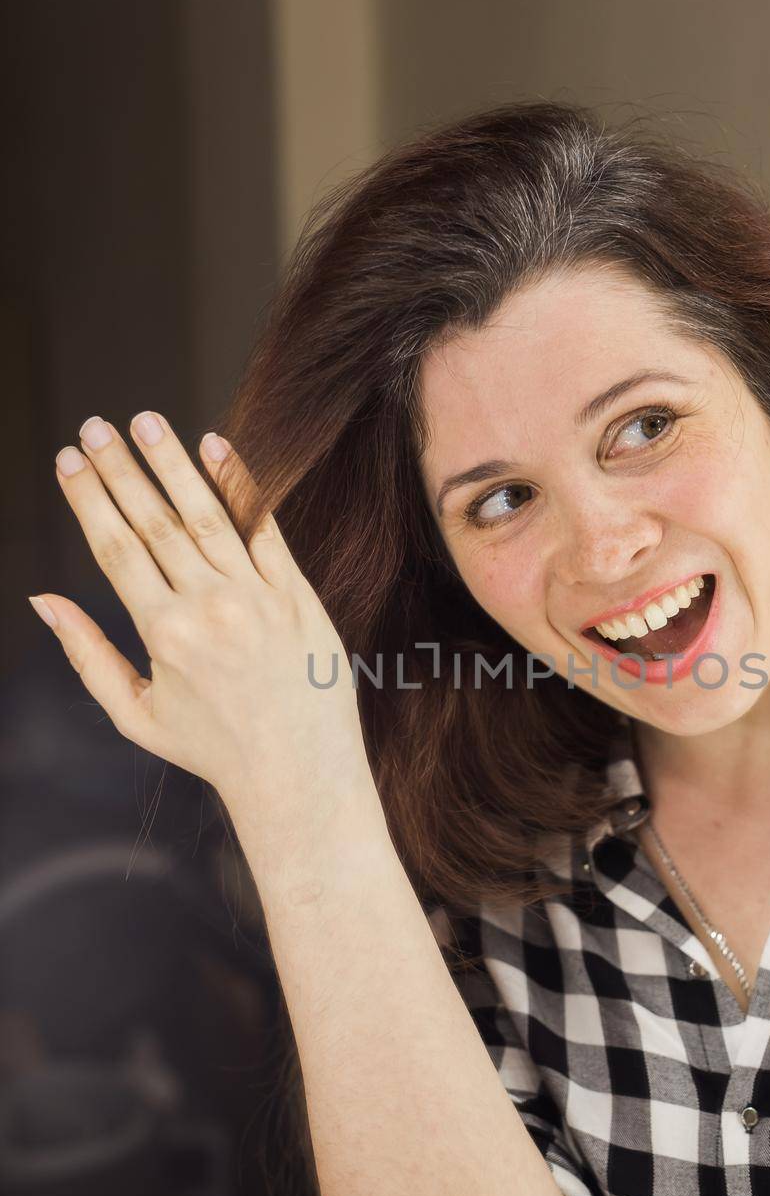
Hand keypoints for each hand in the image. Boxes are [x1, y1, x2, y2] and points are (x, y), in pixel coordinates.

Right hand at [29, 411, 363, 807]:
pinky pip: (265, 528)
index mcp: (164, 635)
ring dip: (172, 461)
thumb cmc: (213, 748)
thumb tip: (43, 601)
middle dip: (120, 468)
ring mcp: (258, 598)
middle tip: (96, 425)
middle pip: (154, 521)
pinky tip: (216, 446)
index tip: (69, 459)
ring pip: (207, 515)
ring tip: (146, 421)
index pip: (116, 548)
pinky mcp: (298, 595)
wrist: (300, 774)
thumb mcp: (136, 714)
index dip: (89, 498)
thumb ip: (88, 654)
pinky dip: (240, 485)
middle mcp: (209, 609)